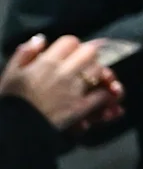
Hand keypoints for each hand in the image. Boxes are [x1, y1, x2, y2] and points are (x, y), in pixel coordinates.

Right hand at [1, 36, 121, 134]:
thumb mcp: (10, 73)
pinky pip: (103, 95)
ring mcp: (74, 90)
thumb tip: (41, 39)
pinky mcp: (81, 107)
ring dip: (99, 74)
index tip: (69, 54)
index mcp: (45, 63)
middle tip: (84, 65)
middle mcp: (63, 73)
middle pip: (90, 52)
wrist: (16, 128)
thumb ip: (25, 53)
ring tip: (93, 79)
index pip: (70, 41)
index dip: (72, 46)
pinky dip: (105, 95)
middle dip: (90, 57)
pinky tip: (99, 96)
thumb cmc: (12, 101)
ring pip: (99, 71)